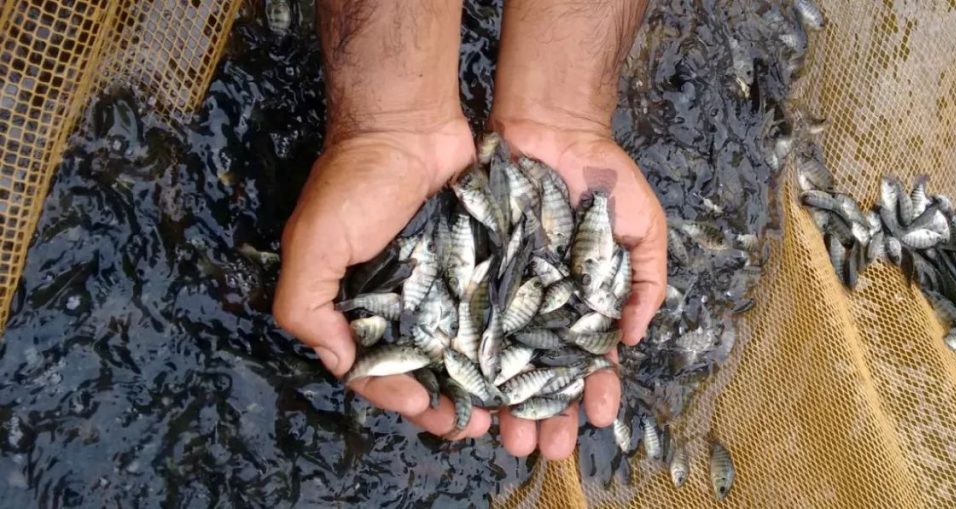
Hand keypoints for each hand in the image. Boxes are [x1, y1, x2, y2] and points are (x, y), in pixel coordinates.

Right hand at [275, 119, 495, 438]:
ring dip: (484, 382)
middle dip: (449, 401)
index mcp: (358, 306)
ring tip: (508, 409)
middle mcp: (402, 302)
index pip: (375, 367)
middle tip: (477, 425)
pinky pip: (494, 312)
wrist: (408, 123)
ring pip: (465, 348)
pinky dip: (509, 340)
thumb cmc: (355, 182)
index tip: (426, 411)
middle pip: (426, 368)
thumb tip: (337, 361)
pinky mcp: (480, 267)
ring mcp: (444, 286)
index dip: (396, 395)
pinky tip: (530, 365)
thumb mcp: (314, 241)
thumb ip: (305, 304)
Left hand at [492, 117, 668, 459]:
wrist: (550, 129)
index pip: (592, 363)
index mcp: (587, 304)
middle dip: (548, 415)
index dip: (596, 393)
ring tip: (510, 437)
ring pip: (505, 364)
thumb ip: (647, 280)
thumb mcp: (643, 227)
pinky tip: (471, 395)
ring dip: (508, 405)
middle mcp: (545, 308)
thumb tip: (632, 337)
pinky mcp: (474, 277)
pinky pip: (469, 324)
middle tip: (546, 447)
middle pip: (544, 376)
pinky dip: (469, 362)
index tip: (599, 416)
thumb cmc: (603, 178)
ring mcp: (508, 294)